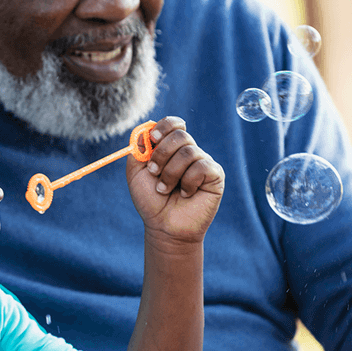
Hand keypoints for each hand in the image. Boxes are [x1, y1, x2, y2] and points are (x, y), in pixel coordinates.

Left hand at [126, 116, 224, 246]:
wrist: (163, 226)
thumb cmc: (150, 200)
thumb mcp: (136, 173)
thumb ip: (138, 150)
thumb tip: (145, 130)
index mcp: (171, 148)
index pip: (174, 124)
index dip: (164, 126)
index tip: (153, 139)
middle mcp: (188, 151)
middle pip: (180, 134)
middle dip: (162, 153)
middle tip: (153, 172)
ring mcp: (203, 162)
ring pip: (189, 151)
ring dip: (171, 173)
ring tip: (165, 189)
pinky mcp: (215, 175)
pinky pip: (202, 167)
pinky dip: (188, 182)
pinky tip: (185, 194)